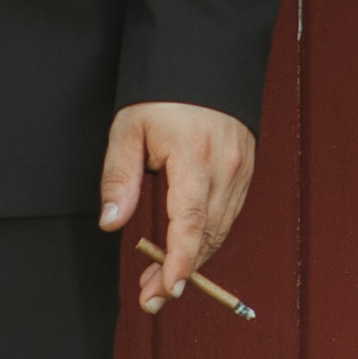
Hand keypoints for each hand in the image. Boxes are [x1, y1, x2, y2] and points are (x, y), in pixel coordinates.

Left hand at [101, 101, 260, 310]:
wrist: (204, 60)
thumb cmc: (163, 93)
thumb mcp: (128, 129)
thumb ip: (119, 178)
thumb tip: (112, 222)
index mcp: (195, 157)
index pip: (190, 223)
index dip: (180, 261)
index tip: (169, 289)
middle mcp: (225, 168)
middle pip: (206, 236)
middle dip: (180, 273)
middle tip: (150, 298)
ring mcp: (241, 171)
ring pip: (220, 231)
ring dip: (193, 260)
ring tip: (162, 282)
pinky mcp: (245, 172)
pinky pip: (228, 216)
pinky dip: (207, 238)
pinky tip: (186, 250)